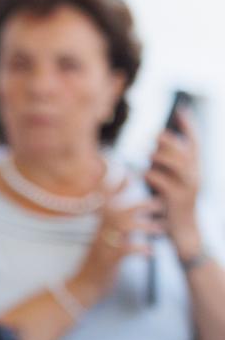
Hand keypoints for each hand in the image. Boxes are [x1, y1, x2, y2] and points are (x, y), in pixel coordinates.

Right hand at [72, 176, 161, 300]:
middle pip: (117, 212)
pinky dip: (140, 249)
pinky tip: (152, 252)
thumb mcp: (102, 243)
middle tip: (159, 203)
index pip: (105, 202)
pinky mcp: (108, 261)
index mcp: (98, 228)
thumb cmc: (97, 265)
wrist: (83, 286)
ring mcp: (102, 247)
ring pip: (122, 228)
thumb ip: (113, 230)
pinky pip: (125, 250)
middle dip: (139, 206)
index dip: (114, 188)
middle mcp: (98, 234)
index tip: (129, 177)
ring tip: (160, 228)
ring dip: (144, 226)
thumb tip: (131, 219)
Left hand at [147, 109, 203, 255]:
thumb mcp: (171, 182)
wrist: (182, 232)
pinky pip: (164, 182)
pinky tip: (142, 174)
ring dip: (160, 156)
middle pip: (185, 150)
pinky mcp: (177, 200)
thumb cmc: (171, 204)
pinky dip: (152, 176)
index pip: (195, 142)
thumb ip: (165, 165)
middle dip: (169, 140)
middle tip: (153, 134)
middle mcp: (196, 176)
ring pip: (177, 164)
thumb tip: (151, 145)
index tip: (181, 108)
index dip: (188, 125)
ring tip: (147, 154)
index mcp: (196, 169)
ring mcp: (189, 188)